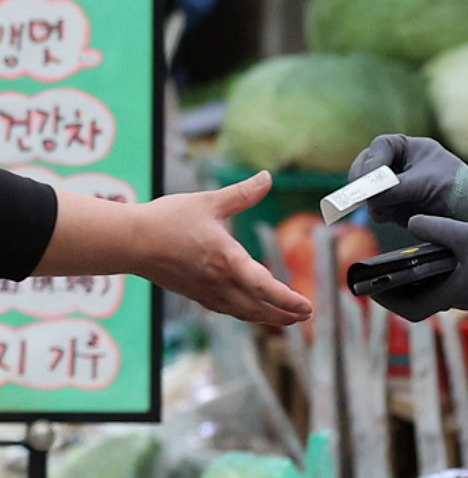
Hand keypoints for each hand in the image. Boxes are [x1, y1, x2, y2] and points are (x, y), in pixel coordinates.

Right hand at [132, 171, 312, 324]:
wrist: (130, 242)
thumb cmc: (167, 220)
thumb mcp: (209, 201)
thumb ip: (242, 193)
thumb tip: (267, 177)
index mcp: (227, 261)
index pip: (265, 287)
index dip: (288, 300)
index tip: (307, 307)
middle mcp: (220, 283)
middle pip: (259, 308)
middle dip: (285, 315)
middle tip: (306, 316)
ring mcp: (207, 292)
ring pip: (244, 313)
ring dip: (268, 318)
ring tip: (287, 319)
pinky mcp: (196, 295)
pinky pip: (228, 310)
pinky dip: (246, 314)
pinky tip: (251, 310)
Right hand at [348, 134, 467, 225]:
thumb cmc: (456, 190)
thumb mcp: (425, 184)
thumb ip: (395, 187)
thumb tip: (369, 196)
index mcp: (410, 148)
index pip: (380, 147)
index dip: (372, 161)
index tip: (370, 178)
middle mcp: (399, 163)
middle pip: (367, 166)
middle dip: (365, 181)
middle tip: (363, 194)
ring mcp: (395, 185)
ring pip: (367, 188)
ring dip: (371, 199)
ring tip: (383, 210)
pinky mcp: (395, 205)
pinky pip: (375, 206)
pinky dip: (378, 211)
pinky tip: (388, 216)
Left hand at [372, 215, 467, 321]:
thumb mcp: (465, 234)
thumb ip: (434, 229)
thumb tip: (411, 222)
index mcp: (453, 294)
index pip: (411, 310)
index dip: (388, 301)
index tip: (371, 290)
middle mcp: (461, 299)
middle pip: (420, 301)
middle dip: (398, 289)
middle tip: (380, 274)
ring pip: (435, 291)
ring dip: (416, 280)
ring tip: (399, 262)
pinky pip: (450, 282)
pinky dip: (435, 273)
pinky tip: (431, 254)